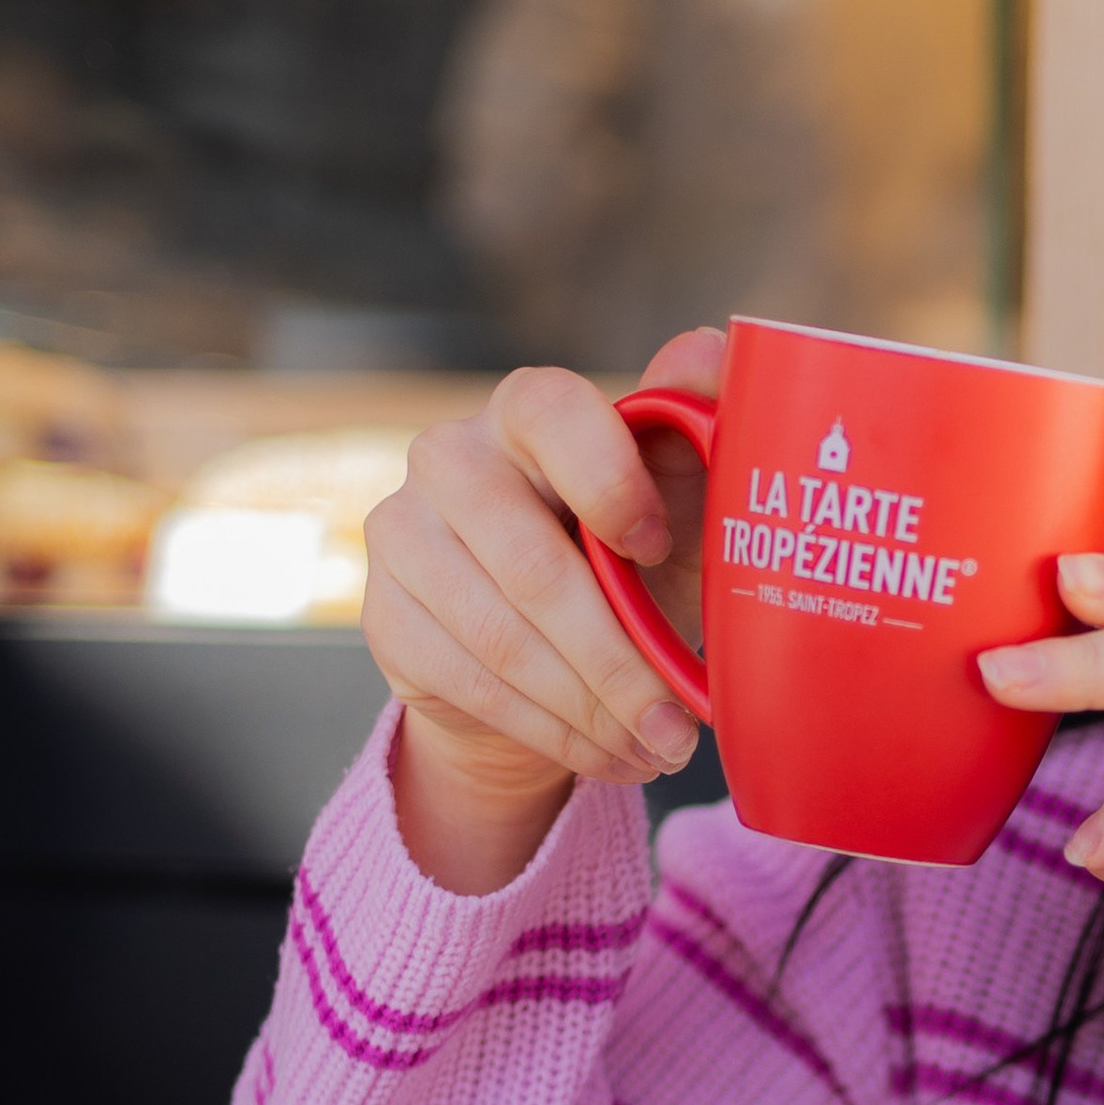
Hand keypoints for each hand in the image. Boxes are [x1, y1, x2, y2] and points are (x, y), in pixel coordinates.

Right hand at [363, 327, 725, 894]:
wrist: (544, 648)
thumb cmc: (630, 559)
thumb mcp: (680, 503)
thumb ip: (697, 429)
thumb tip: (718, 349)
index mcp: (528, 410)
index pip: (554, 414)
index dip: (609, 482)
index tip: (660, 546)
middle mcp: (449, 456)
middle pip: (530, 564)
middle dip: (619, 661)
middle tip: (683, 725)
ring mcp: (403, 533)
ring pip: (503, 639)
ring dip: (593, 710)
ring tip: (658, 749)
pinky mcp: (385, 615)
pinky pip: (474, 685)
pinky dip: (554, 732)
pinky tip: (607, 755)